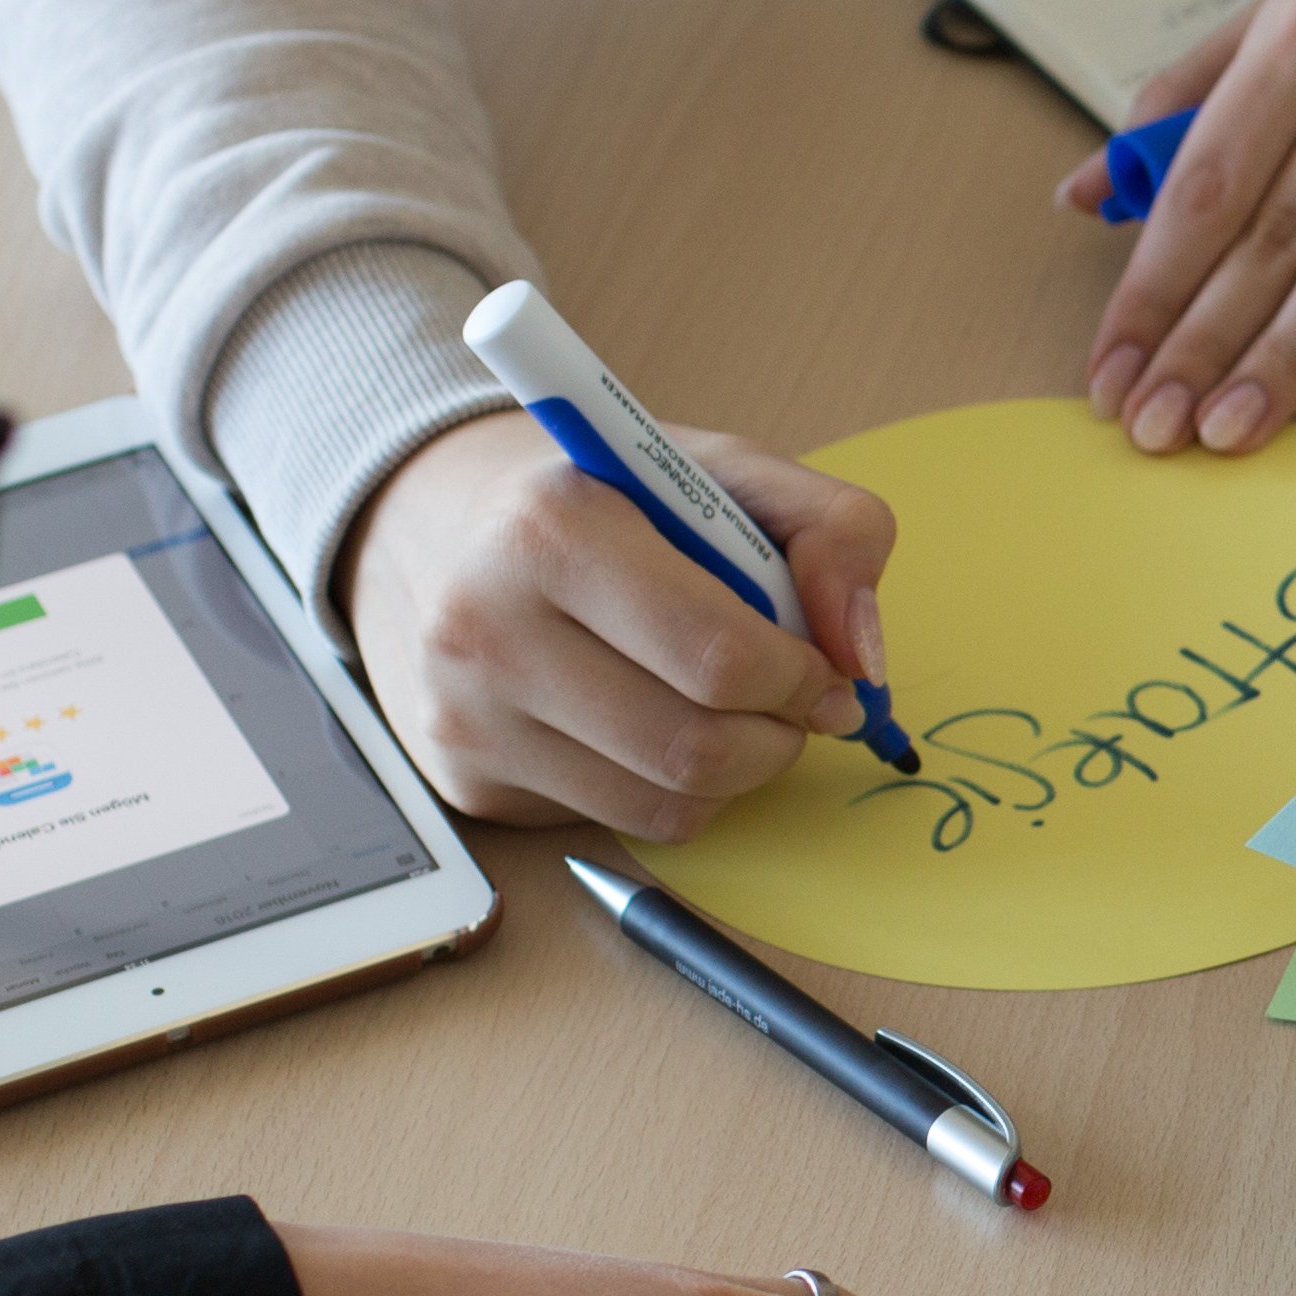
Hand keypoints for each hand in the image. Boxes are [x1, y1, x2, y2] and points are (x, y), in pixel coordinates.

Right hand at [347, 408, 896, 840]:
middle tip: (793, 701)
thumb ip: (836, 532)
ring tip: (732, 711)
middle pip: (694, 748)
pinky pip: (620, 824)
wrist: (434, 525)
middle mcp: (487, 627)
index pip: (717, 656)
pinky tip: (657, 726)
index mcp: (553, 527)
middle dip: (779, 734)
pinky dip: (675, 792)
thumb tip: (861, 654)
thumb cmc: (608, 499)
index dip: (801, 676)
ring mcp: (467, 716)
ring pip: (666, 804)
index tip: (821, 665)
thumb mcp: (727, 471)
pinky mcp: (466, 781)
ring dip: (738, 772)